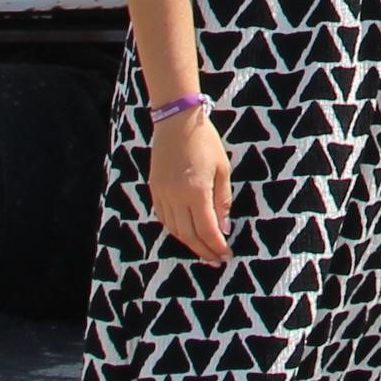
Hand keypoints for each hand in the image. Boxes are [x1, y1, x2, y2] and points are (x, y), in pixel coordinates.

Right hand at [153, 111, 231, 263]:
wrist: (176, 120)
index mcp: (196, 191)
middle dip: (204, 250)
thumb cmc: (204, 140)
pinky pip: (163, 218)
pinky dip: (175, 230)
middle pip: (188, 235)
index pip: (207, 230)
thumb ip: (223, 200)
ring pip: (174, 230)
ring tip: (203, 250)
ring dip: (189, 244)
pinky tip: (186, 233)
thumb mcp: (222, 168)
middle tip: (216, 260)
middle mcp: (176, 196)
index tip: (226, 255)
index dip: (217, 246)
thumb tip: (224, 228)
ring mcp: (162, 193)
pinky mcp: (154, 189)